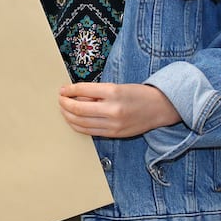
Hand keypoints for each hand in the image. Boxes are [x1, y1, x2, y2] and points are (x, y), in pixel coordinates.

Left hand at [58, 82, 180, 138]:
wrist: (160, 108)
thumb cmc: (138, 94)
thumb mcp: (117, 86)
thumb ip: (96, 92)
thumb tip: (74, 95)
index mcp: (113, 92)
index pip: (82, 90)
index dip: (68, 90)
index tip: (62, 89)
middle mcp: (112, 109)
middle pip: (78, 108)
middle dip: (64, 104)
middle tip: (60, 99)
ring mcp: (113, 124)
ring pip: (81, 122)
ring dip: (68, 116)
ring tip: (64, 110)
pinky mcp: (114, 134)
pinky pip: (89, 132)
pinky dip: (77, 126)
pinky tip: (73, 120)